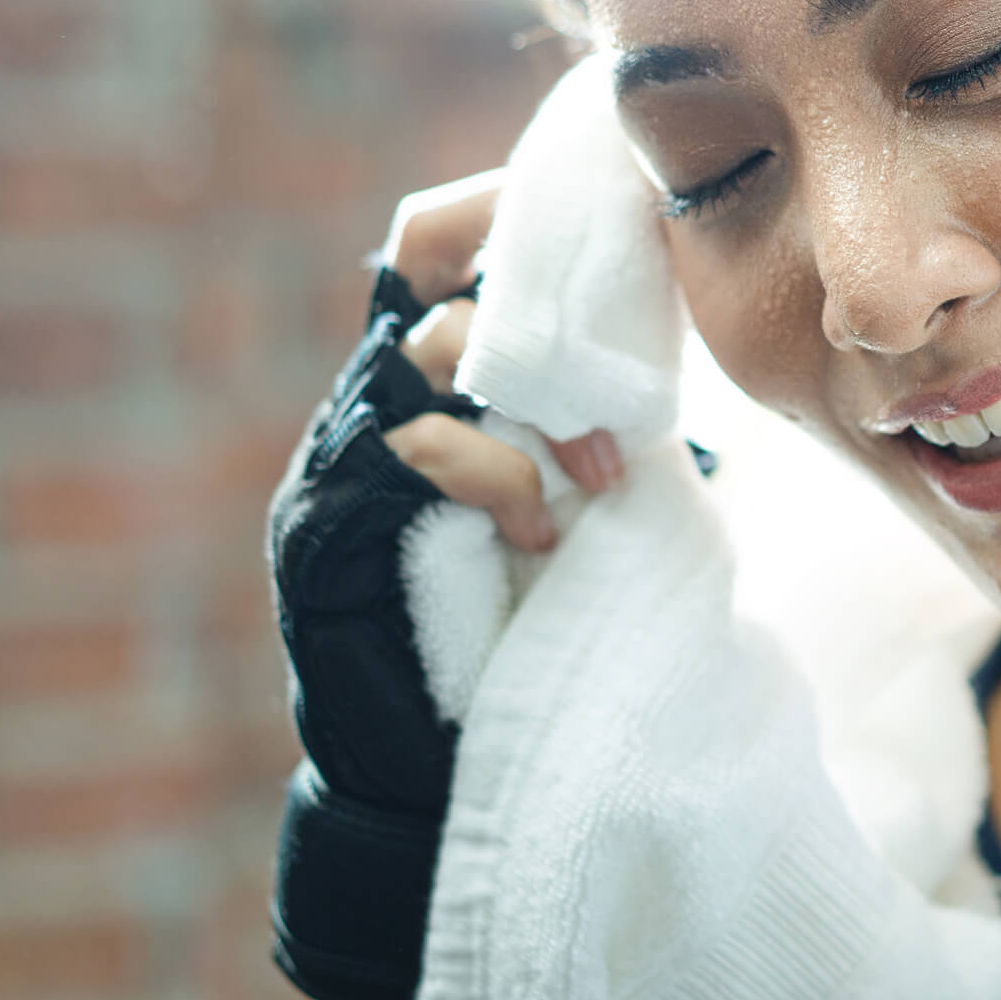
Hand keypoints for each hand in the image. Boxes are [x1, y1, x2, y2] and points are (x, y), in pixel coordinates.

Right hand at [267, 171, 619, 999]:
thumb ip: (589, 432)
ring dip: (529, 406)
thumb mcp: (571, 509)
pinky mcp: (323, 535)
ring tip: (597, 475)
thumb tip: (676, 370)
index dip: (484, 216)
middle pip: (430, 290)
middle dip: (537, 320)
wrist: (432, 782)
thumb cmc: (518, 643)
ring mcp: (332, 470)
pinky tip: (538, 529)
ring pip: (422, 362)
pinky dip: (493, 478)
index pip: (427, 254)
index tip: (586, 222)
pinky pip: (413, 454)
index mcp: (420, 392)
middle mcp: (363, 412)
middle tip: (626, 384)